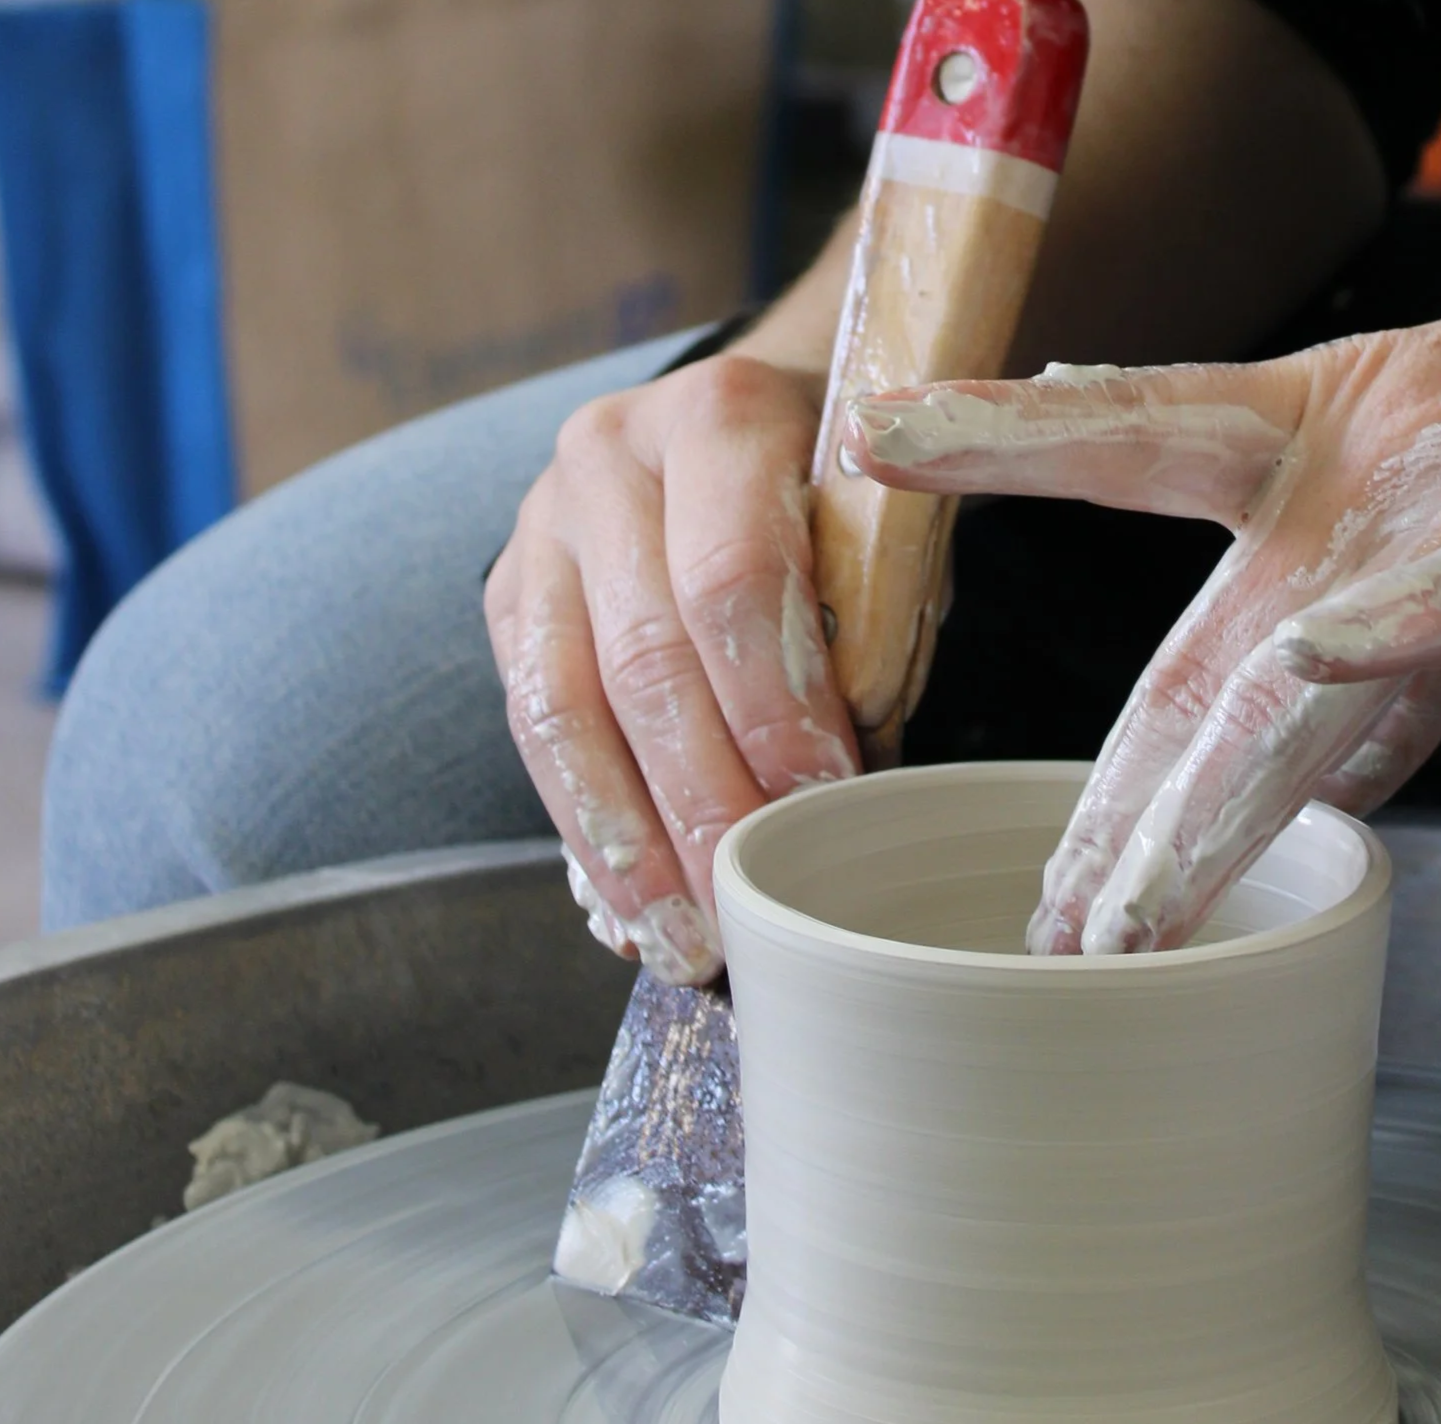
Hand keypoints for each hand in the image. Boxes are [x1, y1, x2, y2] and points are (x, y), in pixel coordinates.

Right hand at [486, 353, 859, 980]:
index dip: (773, 706)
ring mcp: (541, 528)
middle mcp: (607, 458)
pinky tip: (631, 907)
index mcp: (717, 417)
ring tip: (683, 941)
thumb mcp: (882, 537)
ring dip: (630, 843)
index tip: (818, 802)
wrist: (749, 419)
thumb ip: (866, 635)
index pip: (732, 579)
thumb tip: (836, 788)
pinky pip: (534, 728)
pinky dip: (587, 827)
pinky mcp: (509, 595)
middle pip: (644, 658)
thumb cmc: (838, 495)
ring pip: (566, 707)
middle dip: (700, 800)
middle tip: (747, 905)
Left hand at [846, 226, 1440, 953]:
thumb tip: (1286, 748)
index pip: (1124, 437)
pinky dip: (1384, 640)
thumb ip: (1350, 647)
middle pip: (1185, 671)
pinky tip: (1319, 666)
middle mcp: (1345, 482)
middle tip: (1036, 923)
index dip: (998, 435)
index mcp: (1310, 440)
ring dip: (1195, 817)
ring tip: (1119, 929)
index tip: (876, 438)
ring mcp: (1434, 520)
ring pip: (1281, 689)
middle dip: (1106, 815)